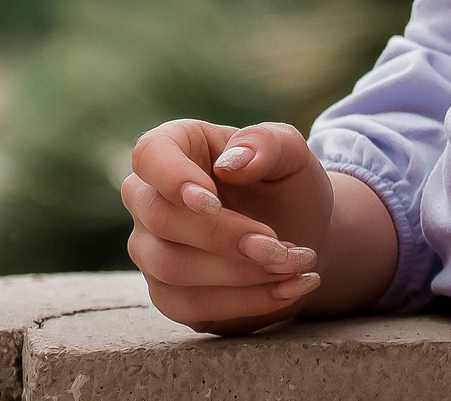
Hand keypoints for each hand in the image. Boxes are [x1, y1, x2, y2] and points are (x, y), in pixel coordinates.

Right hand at [121, 119, 331, 334]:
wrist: (301, 235)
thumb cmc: (286, 185)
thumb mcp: (292, 154)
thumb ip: (267, 144)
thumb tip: (232, 163)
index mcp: (175, 147)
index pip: (150, 155)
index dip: (173, 178)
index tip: (212, 201)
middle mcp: (149, 198)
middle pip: (161, 219)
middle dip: (225, 237)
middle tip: (281, 248)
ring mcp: (151, 249)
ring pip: (172, 268)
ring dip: (239, 273)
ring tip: (293, 267)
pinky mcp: (168, 294)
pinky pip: (190, 306)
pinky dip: (244, 302)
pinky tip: (287, 291)